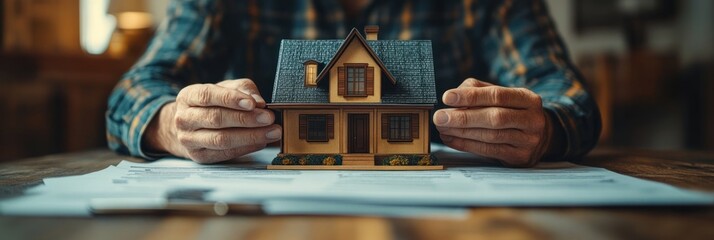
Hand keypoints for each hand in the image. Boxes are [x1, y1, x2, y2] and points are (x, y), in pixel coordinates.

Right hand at [144, 79, 280, 162]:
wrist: (190, 126)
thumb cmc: (212, 103)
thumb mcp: (226, 88)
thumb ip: (243, 90)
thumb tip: (259, 102)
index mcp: (188, 96)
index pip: (208, 96)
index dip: (231, 99)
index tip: (252, 103)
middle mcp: (184, 118)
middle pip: (216, 118)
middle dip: (246, 119)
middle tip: (269, 118)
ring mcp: (189, 140)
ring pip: (221, 139)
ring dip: (250, 136)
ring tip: (271, 132)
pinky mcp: (199, 156)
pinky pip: (225, 153)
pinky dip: (246, 148)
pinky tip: (261, 142)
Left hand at [434, 78, 552, 166]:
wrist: (539, 136)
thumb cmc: (511, 111)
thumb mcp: (501, 96)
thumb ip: (478, 90)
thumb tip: (454, 96)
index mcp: (528, 99)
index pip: (497, 95)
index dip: (471, 96)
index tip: (447, 97)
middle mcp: (532, 120)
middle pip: (494, 117)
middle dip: (463, 117)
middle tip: (439, 117)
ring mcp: (528, 141)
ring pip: (490, 136)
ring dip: (462, 132)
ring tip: (442, 128)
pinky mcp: (519, 157)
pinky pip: (488, 151)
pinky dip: (466, 145)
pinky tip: (451, 139)